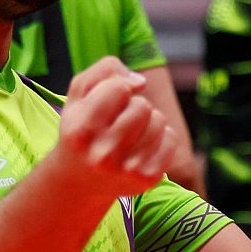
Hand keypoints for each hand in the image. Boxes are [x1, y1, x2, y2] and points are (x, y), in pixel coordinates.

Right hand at [55, 57, 177, 198]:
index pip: (119, 88)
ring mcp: (127, 169)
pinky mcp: (148, 178)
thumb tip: (140, 82)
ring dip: (147, 120)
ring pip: (158, 120)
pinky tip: (141, 147)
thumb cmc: (82, 127)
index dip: (118, 88)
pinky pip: (170, 138)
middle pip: (142, 105)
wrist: (79, 181)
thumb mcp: (79, 94)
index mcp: (81, 130)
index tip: (109, 100)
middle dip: (133, 105)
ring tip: (129, 134)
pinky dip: (161, 137)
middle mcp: (103, 154)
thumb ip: (105, 70)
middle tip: (118, 121)